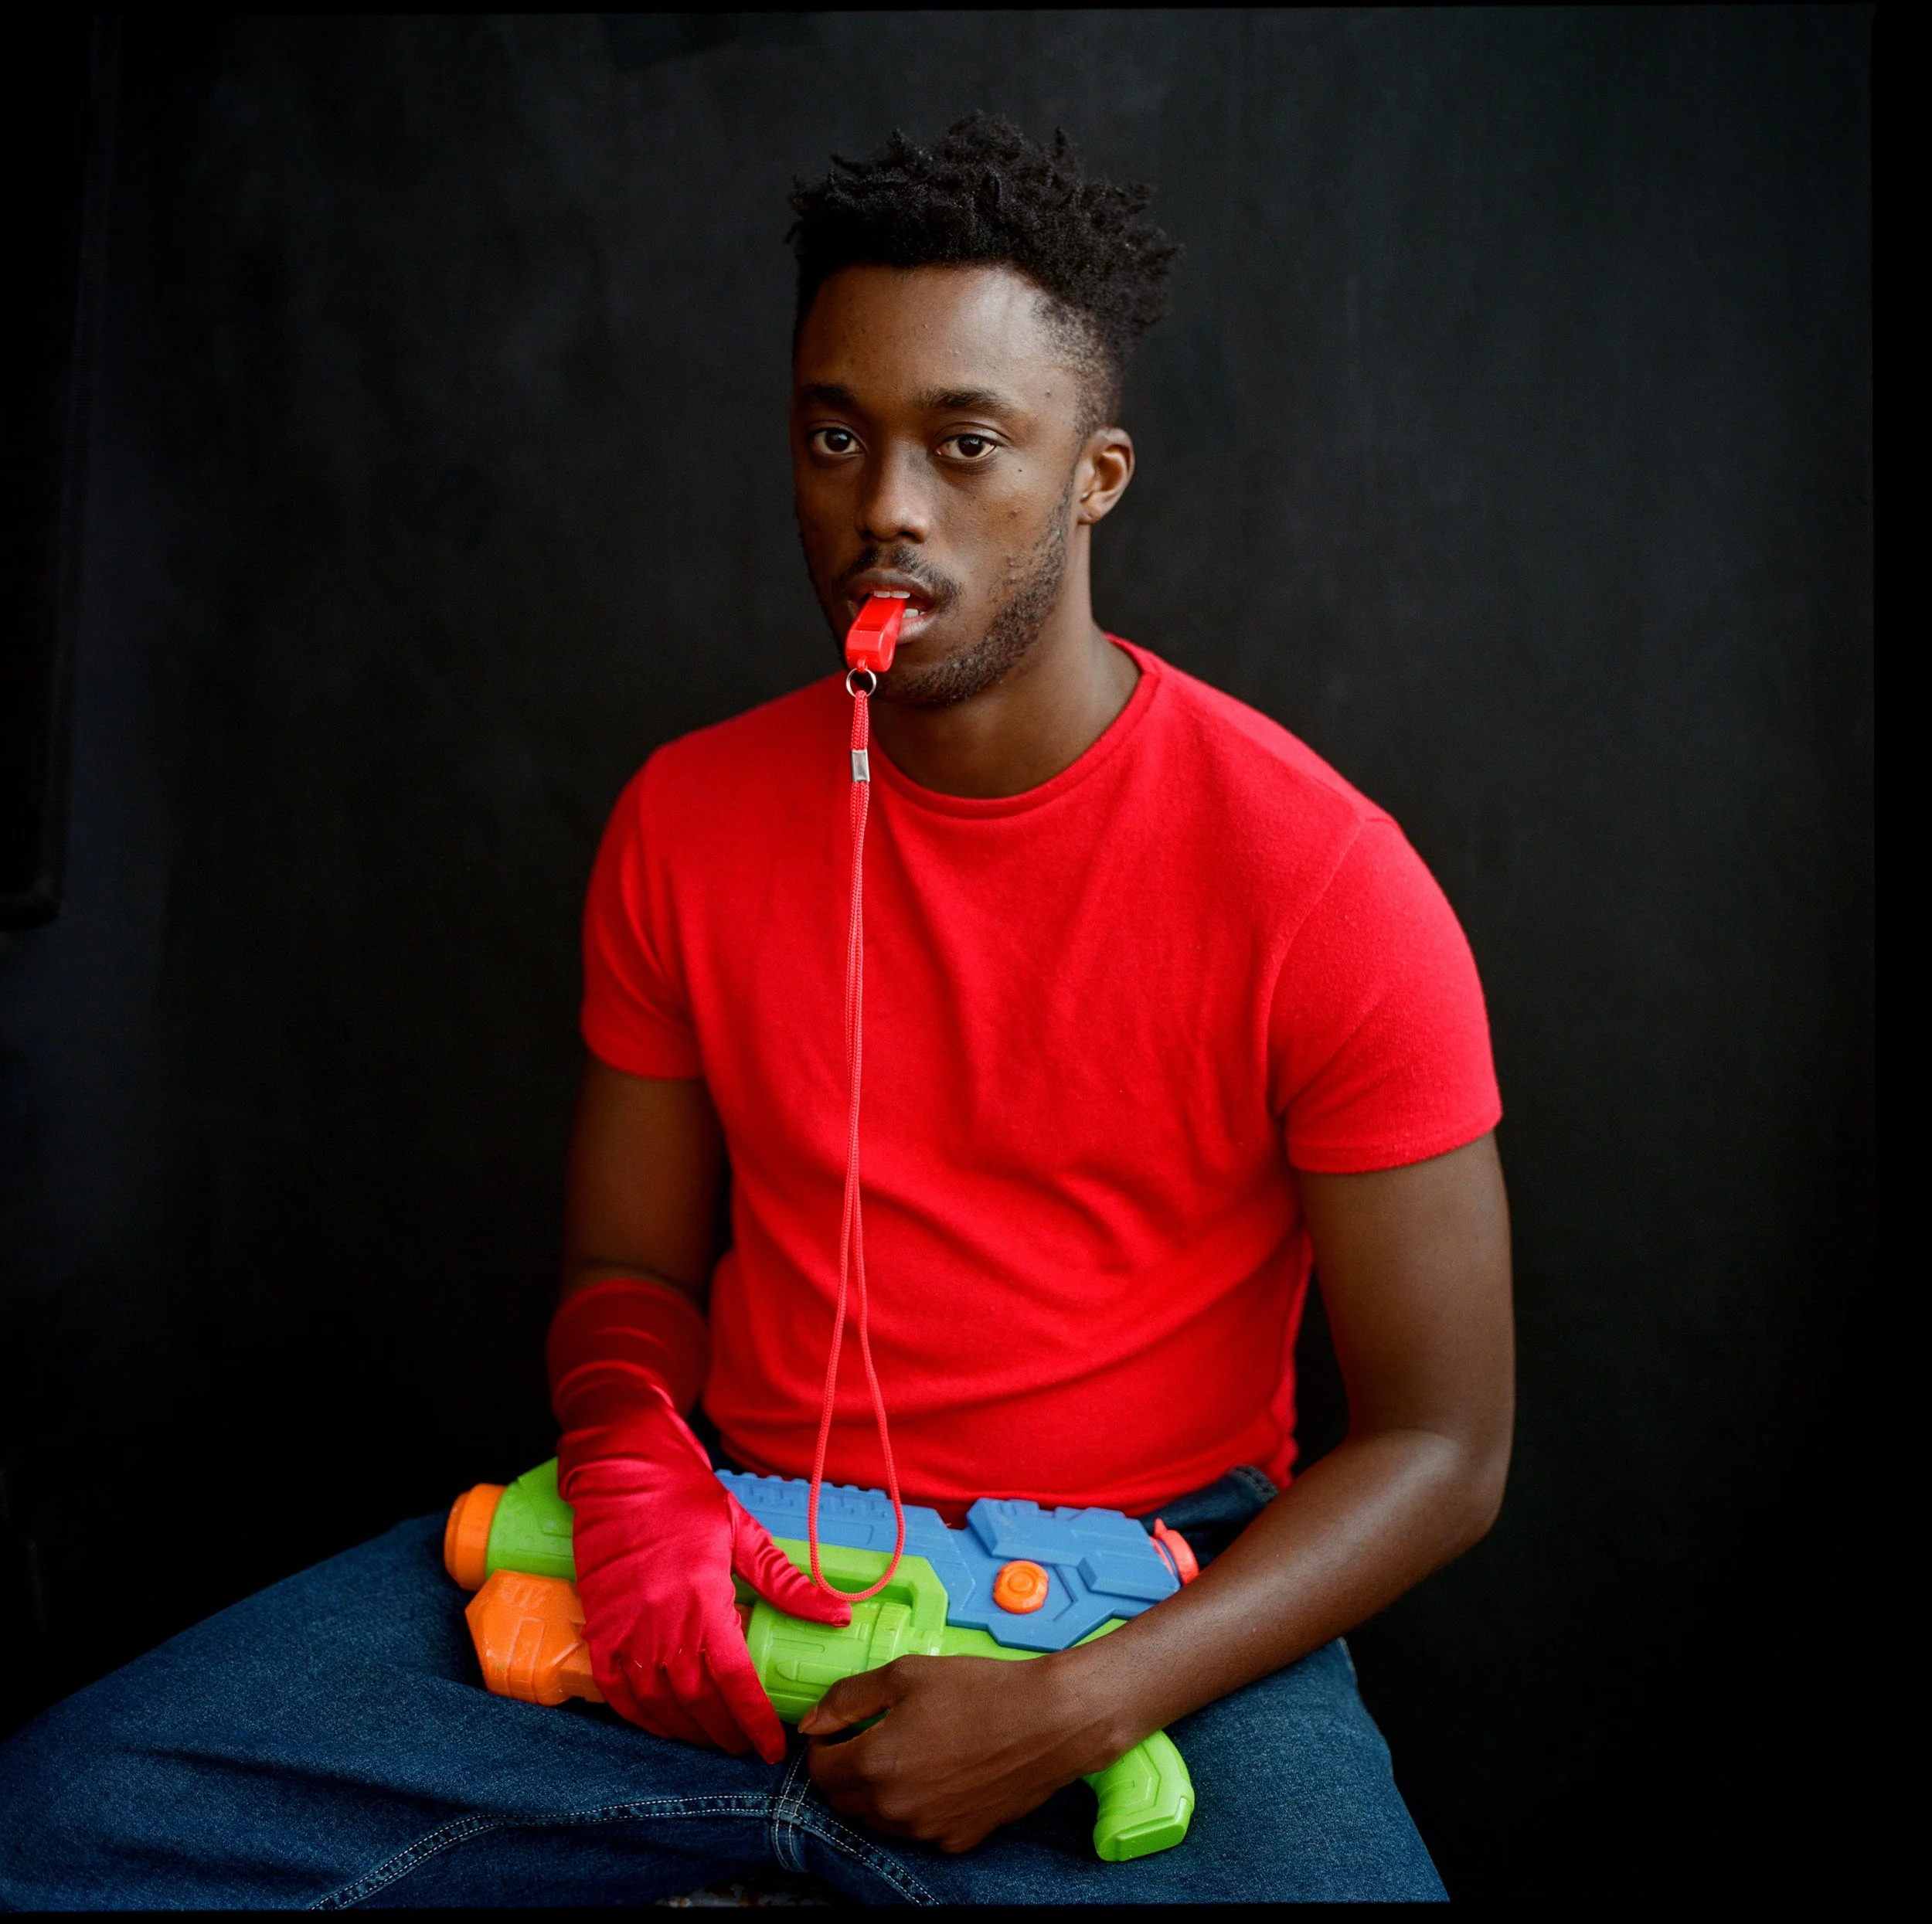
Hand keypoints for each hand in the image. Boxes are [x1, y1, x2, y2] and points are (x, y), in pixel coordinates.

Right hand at [559, 1381, 850, 1761]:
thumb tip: (836, 1614)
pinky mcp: (600, 1628)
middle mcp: (663, 1622)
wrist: (623, 1471)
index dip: (755, 1721)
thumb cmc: (687, 1498)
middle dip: (726, 1734)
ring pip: (658, 1703)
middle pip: (698, 1700)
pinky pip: (617, 1690)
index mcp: (704, 1599)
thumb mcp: (744, 1533)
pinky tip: (662, 1726)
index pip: (735, 1679)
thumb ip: (786, 1583)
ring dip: (687, 1732)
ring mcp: (626, 1629)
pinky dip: (640, 1717)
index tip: (773, 1748)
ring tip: (713, 1743)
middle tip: (747, 1750)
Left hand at [800, 1649, 1123, 1852]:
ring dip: (875, 1791)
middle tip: (871, 1735)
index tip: (839, 1727)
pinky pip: (914, 1830)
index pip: (819, 1768)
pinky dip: (912, 1808)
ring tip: (906, 1752)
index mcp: (875, 1763)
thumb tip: (810, 1723)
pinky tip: (937, 1774)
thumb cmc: (978, 1690)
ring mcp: (925, 1831)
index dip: (823, 1743)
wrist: (1047, 1722)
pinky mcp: (954, 1841)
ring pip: (875, 1819)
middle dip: (846, 1768)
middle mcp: (894, 1808)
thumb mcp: (906, 1674)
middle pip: (842, 1799)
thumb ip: (848, 1698)